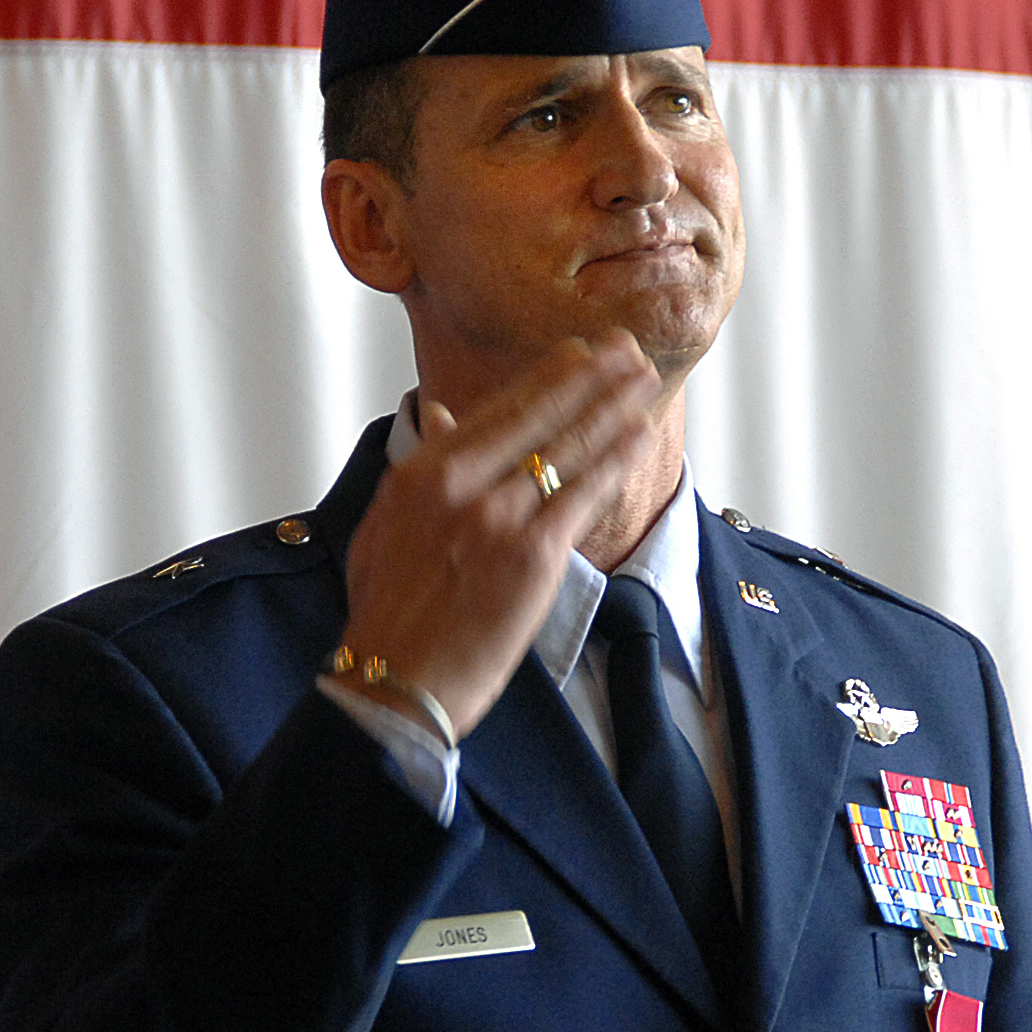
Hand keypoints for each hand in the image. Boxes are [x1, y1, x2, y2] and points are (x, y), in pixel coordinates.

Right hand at [336, 330, 662, 738]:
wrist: (394, 682)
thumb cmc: (387, 615)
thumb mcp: (387, 526)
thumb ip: (420, 465)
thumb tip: (439, 414)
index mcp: (423, 475)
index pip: (497, 411)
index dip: (546, 378)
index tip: (578, 354)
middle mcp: (460, 487)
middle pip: (539, 417)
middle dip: (590, 378)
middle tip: (627, 349)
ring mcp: (498, 519)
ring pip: (568, 449)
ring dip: (613, 408)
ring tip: (645, 380)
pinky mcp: (532, 557)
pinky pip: (583, 495)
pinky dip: (614, 459)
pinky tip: (637, 435)